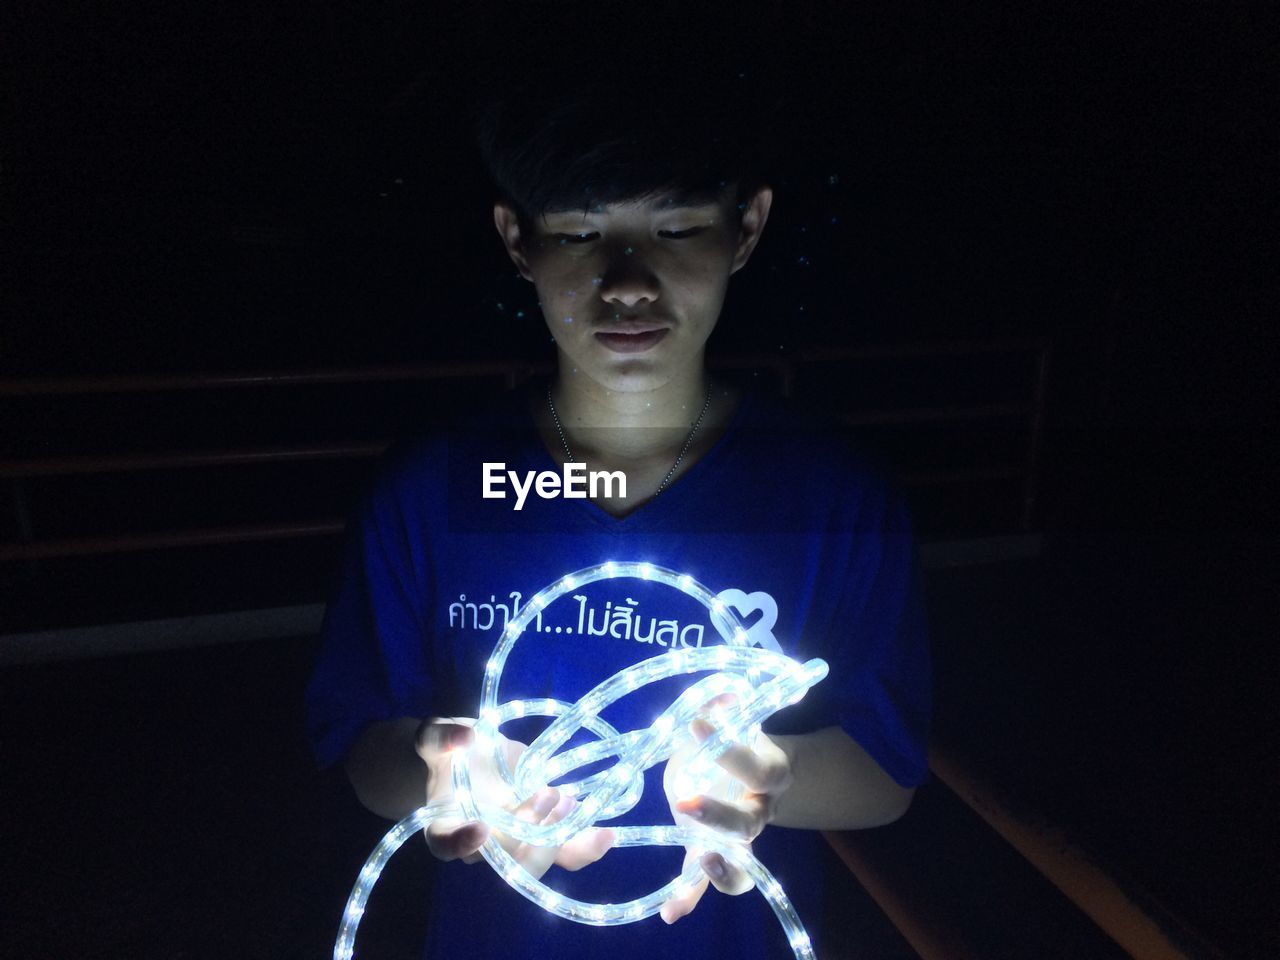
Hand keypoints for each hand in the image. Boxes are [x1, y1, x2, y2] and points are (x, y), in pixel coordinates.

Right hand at [414, 718, 613, 879]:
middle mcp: (481, 845)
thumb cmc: (448, 752)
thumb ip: (442, 736)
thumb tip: (463, 738)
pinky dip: (586, 846)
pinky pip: (565, 852)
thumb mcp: (436, 736)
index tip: (481, 828)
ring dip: (557, 838)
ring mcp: (516, 842)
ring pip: (537, 862)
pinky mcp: (543, 832)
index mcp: (445, 825)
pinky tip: (607, 835)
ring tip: (568, 801)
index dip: (461, 844)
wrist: (473, 758)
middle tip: (544, 795)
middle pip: (504, 860)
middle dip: (528, 835)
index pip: (446, 845)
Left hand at [660, 696, 793, 923]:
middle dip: (717, 814)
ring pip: (741, 864)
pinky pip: (710, 884)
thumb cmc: (735, 737)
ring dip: (720, 868)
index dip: (731, 749)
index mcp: (770, 773)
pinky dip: (691, 898)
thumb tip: (721, 692)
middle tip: (683, 799)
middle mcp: (761, 811)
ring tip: (700, 859)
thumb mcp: (731, 718)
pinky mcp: (716, 855)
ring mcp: (741, 840)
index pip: (757, 766)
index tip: (697, 722)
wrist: (749, 769)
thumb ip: (726, 707)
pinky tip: (670, 912)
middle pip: (748, 823)